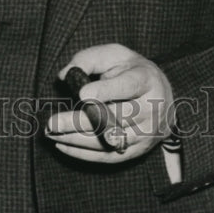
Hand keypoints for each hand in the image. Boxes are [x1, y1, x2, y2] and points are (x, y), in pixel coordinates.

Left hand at [45, 43, 173, 163]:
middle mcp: (151, 109)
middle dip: (80, 121)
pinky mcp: (138, 151)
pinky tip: (63, 145)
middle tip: (53, 122)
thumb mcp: (115, 55)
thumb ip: (90, 59)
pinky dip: (84, 154)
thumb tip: (65, 75)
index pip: (127, 86)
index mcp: (146, 80)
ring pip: (108, 140)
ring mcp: (146, 134)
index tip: (83, 93)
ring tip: (51, 133)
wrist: (163, 98)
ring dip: (76, 139)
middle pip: (114, 118)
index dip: (106, 90)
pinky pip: (109, 157)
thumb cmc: (132, 71)